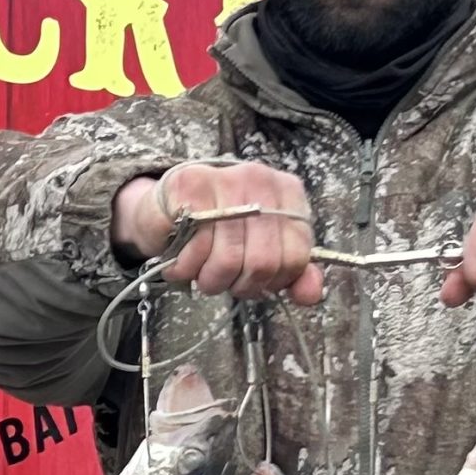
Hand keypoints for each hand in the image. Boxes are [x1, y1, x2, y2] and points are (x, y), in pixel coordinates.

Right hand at [113, 161, 322, 305]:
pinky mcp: (190, 187)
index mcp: (287, 192)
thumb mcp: (260, 247)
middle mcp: (260, 179)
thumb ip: (291, 271)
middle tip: (222, 281)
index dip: (272, 281)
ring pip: (228, 259)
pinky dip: (184, 268)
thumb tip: (311, 295)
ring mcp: (225, 179)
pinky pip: (196, 249)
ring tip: (200, 273)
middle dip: (238, 285)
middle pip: (263, 261)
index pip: (297, 255)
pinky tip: (180, 262)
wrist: (165, 206)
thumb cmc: (216, 229)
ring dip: (209, 280)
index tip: (252, 280)